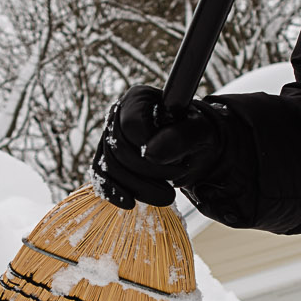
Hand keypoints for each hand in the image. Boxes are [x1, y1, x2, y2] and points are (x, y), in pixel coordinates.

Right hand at [92, 85, 222, 208]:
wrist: (193, 148)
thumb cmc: (195, 134)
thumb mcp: (199, 131)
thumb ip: (179, 136)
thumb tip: (151, 154)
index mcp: (139, 98)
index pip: (131, 124)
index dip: (149, 147)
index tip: (176, 162)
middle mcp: (118, 114)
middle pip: (118, 148)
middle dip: (148, 174)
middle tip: (175, 185)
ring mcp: (109, 137)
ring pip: (109, 166)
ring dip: (137, 187)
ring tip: (165, 196)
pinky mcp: (105, 159)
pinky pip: (101, 177)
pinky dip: (114, 192)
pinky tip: (130, 203)